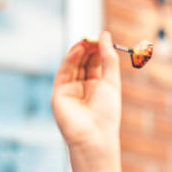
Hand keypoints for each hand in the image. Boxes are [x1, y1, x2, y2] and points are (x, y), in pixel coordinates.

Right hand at [51, 31, 121, 153]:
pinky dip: (70, 59)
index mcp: (98, 86)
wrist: (94, 136)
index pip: (95, 62)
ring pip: (73, 64)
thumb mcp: (111, 81)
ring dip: (79, 51)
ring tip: (86, 40)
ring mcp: (70, 89)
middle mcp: (83, 87)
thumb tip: (105, 35)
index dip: (98, 49)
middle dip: (88, 48)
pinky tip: (79, 49)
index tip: (102, 36)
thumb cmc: (107, 113)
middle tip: (92, 35)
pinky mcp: (59, 93)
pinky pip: (64, 72)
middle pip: (83, 61)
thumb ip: (108, 58)